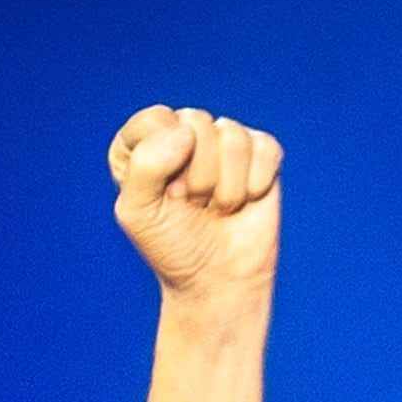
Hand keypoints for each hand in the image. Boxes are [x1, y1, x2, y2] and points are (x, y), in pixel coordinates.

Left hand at [111, 106, 279, 401]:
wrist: (217, 281)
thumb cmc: (173, 247)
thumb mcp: (138, 212)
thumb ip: (145, 164)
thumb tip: (186, 131)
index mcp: (143, 142)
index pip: (154, 120)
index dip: (160, 162)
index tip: (162, 196)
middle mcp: (183, 134)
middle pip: (195, 124)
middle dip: (196, 177)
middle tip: (193, 206)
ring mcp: (224, 141)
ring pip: (231, 136)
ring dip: (225, 186)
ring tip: (216, 208)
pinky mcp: (261, 153)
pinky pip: (264, 149)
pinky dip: (255, 186)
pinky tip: (244, 203)